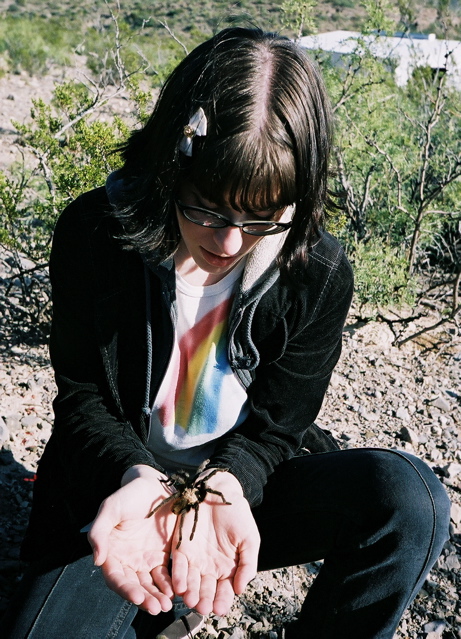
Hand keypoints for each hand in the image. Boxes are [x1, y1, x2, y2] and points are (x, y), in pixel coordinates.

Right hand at [88, 465, 176, 614]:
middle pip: (136, 586)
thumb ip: (99, 532)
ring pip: (152, 584)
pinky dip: (173, 583)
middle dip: (146, 599)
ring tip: (168, 605)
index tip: (137, 597)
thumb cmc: (127, 495)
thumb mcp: (110, 508)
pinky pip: (169, 573)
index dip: (125, 589)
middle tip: (157, 608)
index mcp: (113, 554)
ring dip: (159, 596)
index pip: (116, 578)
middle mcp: (129, 561)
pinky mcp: (165, 554)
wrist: (152, 483)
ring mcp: (148, 559)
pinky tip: (180, 590)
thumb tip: (97, 561)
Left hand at [171, 471, 259, 616]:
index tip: (220, 609)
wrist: (219, 491)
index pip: (224, 590)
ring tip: (191, 600)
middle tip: (203, 607)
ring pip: (191, 582)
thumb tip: (241, 590)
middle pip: (206, 589)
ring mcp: (194, 559)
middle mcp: (209, 567)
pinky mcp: (180, 548)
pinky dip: (178, 576)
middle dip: (204, 600)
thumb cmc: (237, 514)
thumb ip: (248, 564)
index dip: (222, 600)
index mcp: (227, 568)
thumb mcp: (250, 539)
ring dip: (190, 592)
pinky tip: (180, 586)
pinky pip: (177, 566)